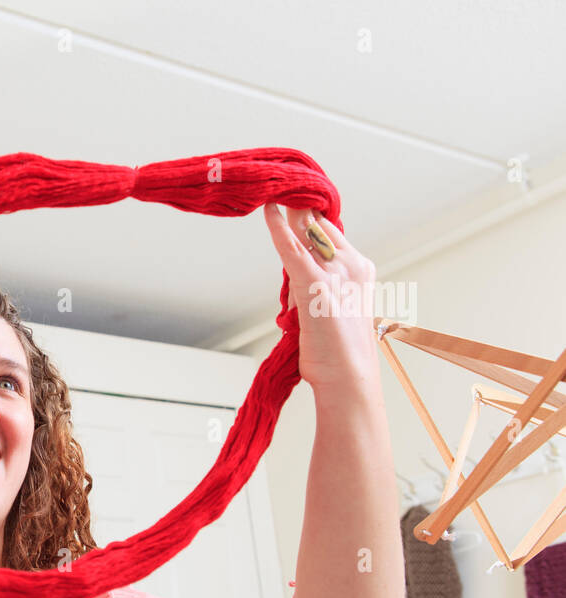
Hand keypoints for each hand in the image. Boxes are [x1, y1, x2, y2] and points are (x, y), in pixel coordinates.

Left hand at [263, 203, 378, 394]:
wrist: (348, 378)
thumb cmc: (338, 353)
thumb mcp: (333, 311)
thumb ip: (320, 288)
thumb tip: (299, 280)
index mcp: (360, 269)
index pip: (330, 232)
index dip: (308, 217)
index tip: (290, 201)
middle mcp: (352, 265)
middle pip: (319, 225)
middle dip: (297, 207)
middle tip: (279, 187)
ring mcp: (335, 274)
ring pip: (306, 231)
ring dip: (287, 209)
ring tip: (272, 188)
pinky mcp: (314, 286)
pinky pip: (292, 249)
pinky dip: (278, 228)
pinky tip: (267, 210)